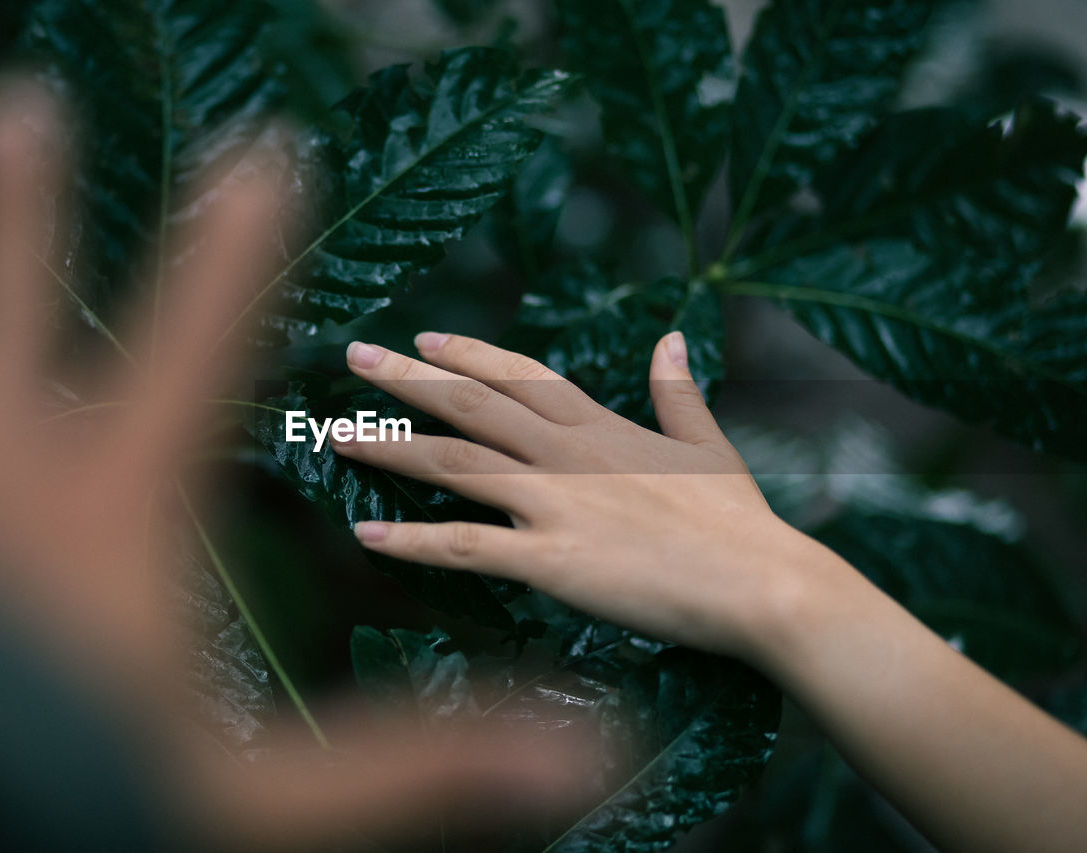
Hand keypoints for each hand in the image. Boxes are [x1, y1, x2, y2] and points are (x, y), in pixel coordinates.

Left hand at [0, 83, 585, 848]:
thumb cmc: (72, 798)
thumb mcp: (259, 800)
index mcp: (114, 504)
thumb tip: (578, 746)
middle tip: (26, 101)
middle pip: (15, 299)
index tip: (258, 158)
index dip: (238, 244)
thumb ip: (416, 762)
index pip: (196, 341)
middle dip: (27, 198)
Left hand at [335, 330, 811, 660]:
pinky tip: (366, 535)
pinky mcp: (551, 560)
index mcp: (599, 427)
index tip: (424, 338)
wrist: (761, 582)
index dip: (470, 356)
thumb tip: (672, 338)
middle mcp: (566, 455)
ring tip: (334, 434)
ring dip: (390, 447)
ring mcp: (554, 504)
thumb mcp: (707, 441)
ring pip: (455, 463)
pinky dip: (412, 541)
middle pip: (472, 406)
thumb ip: (678, 389)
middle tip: (353, 358)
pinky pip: (466, 547)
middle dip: (408, 380)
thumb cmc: (739, 519)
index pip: (522, 377)